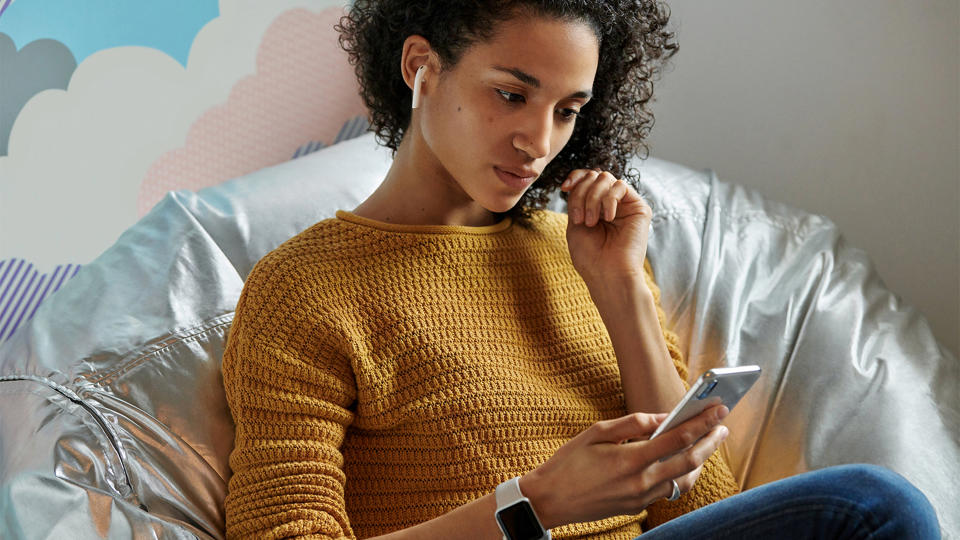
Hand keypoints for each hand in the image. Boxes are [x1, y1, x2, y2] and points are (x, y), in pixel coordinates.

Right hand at [520, 405, 729, 528]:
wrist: (550, 499)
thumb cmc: (569, 462)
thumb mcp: (596, 433)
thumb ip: (632, 424)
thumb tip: (662, 417)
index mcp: (630, 459)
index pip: (677, 437)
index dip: (702, 422)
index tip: (718, 410)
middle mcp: (640, 482)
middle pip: (689, 461)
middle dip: (710, 441)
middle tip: (722, 426)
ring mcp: (640, 498)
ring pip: (683, 479)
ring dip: (700, 461)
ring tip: (707, 444)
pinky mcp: (636, 508)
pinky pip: (668, 490)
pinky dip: (681, 474)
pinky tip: (682, 462)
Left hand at [561, 169, 652, 282]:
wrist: (608, 274)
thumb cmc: (590, 256)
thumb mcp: (575, 222)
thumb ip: (578, 198)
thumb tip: (583, 176)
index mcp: (595, 207)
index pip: (586, 178)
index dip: (575, 177)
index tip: (565, 188)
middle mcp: (610, 204)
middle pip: (593, 176)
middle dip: (581, 194)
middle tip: (579, 219)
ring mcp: (625, 205)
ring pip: (605, 178)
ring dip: (592, 198)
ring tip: (591, 222)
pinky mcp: (639, 208)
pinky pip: (621, 186)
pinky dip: (609, 200)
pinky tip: (608, 218)